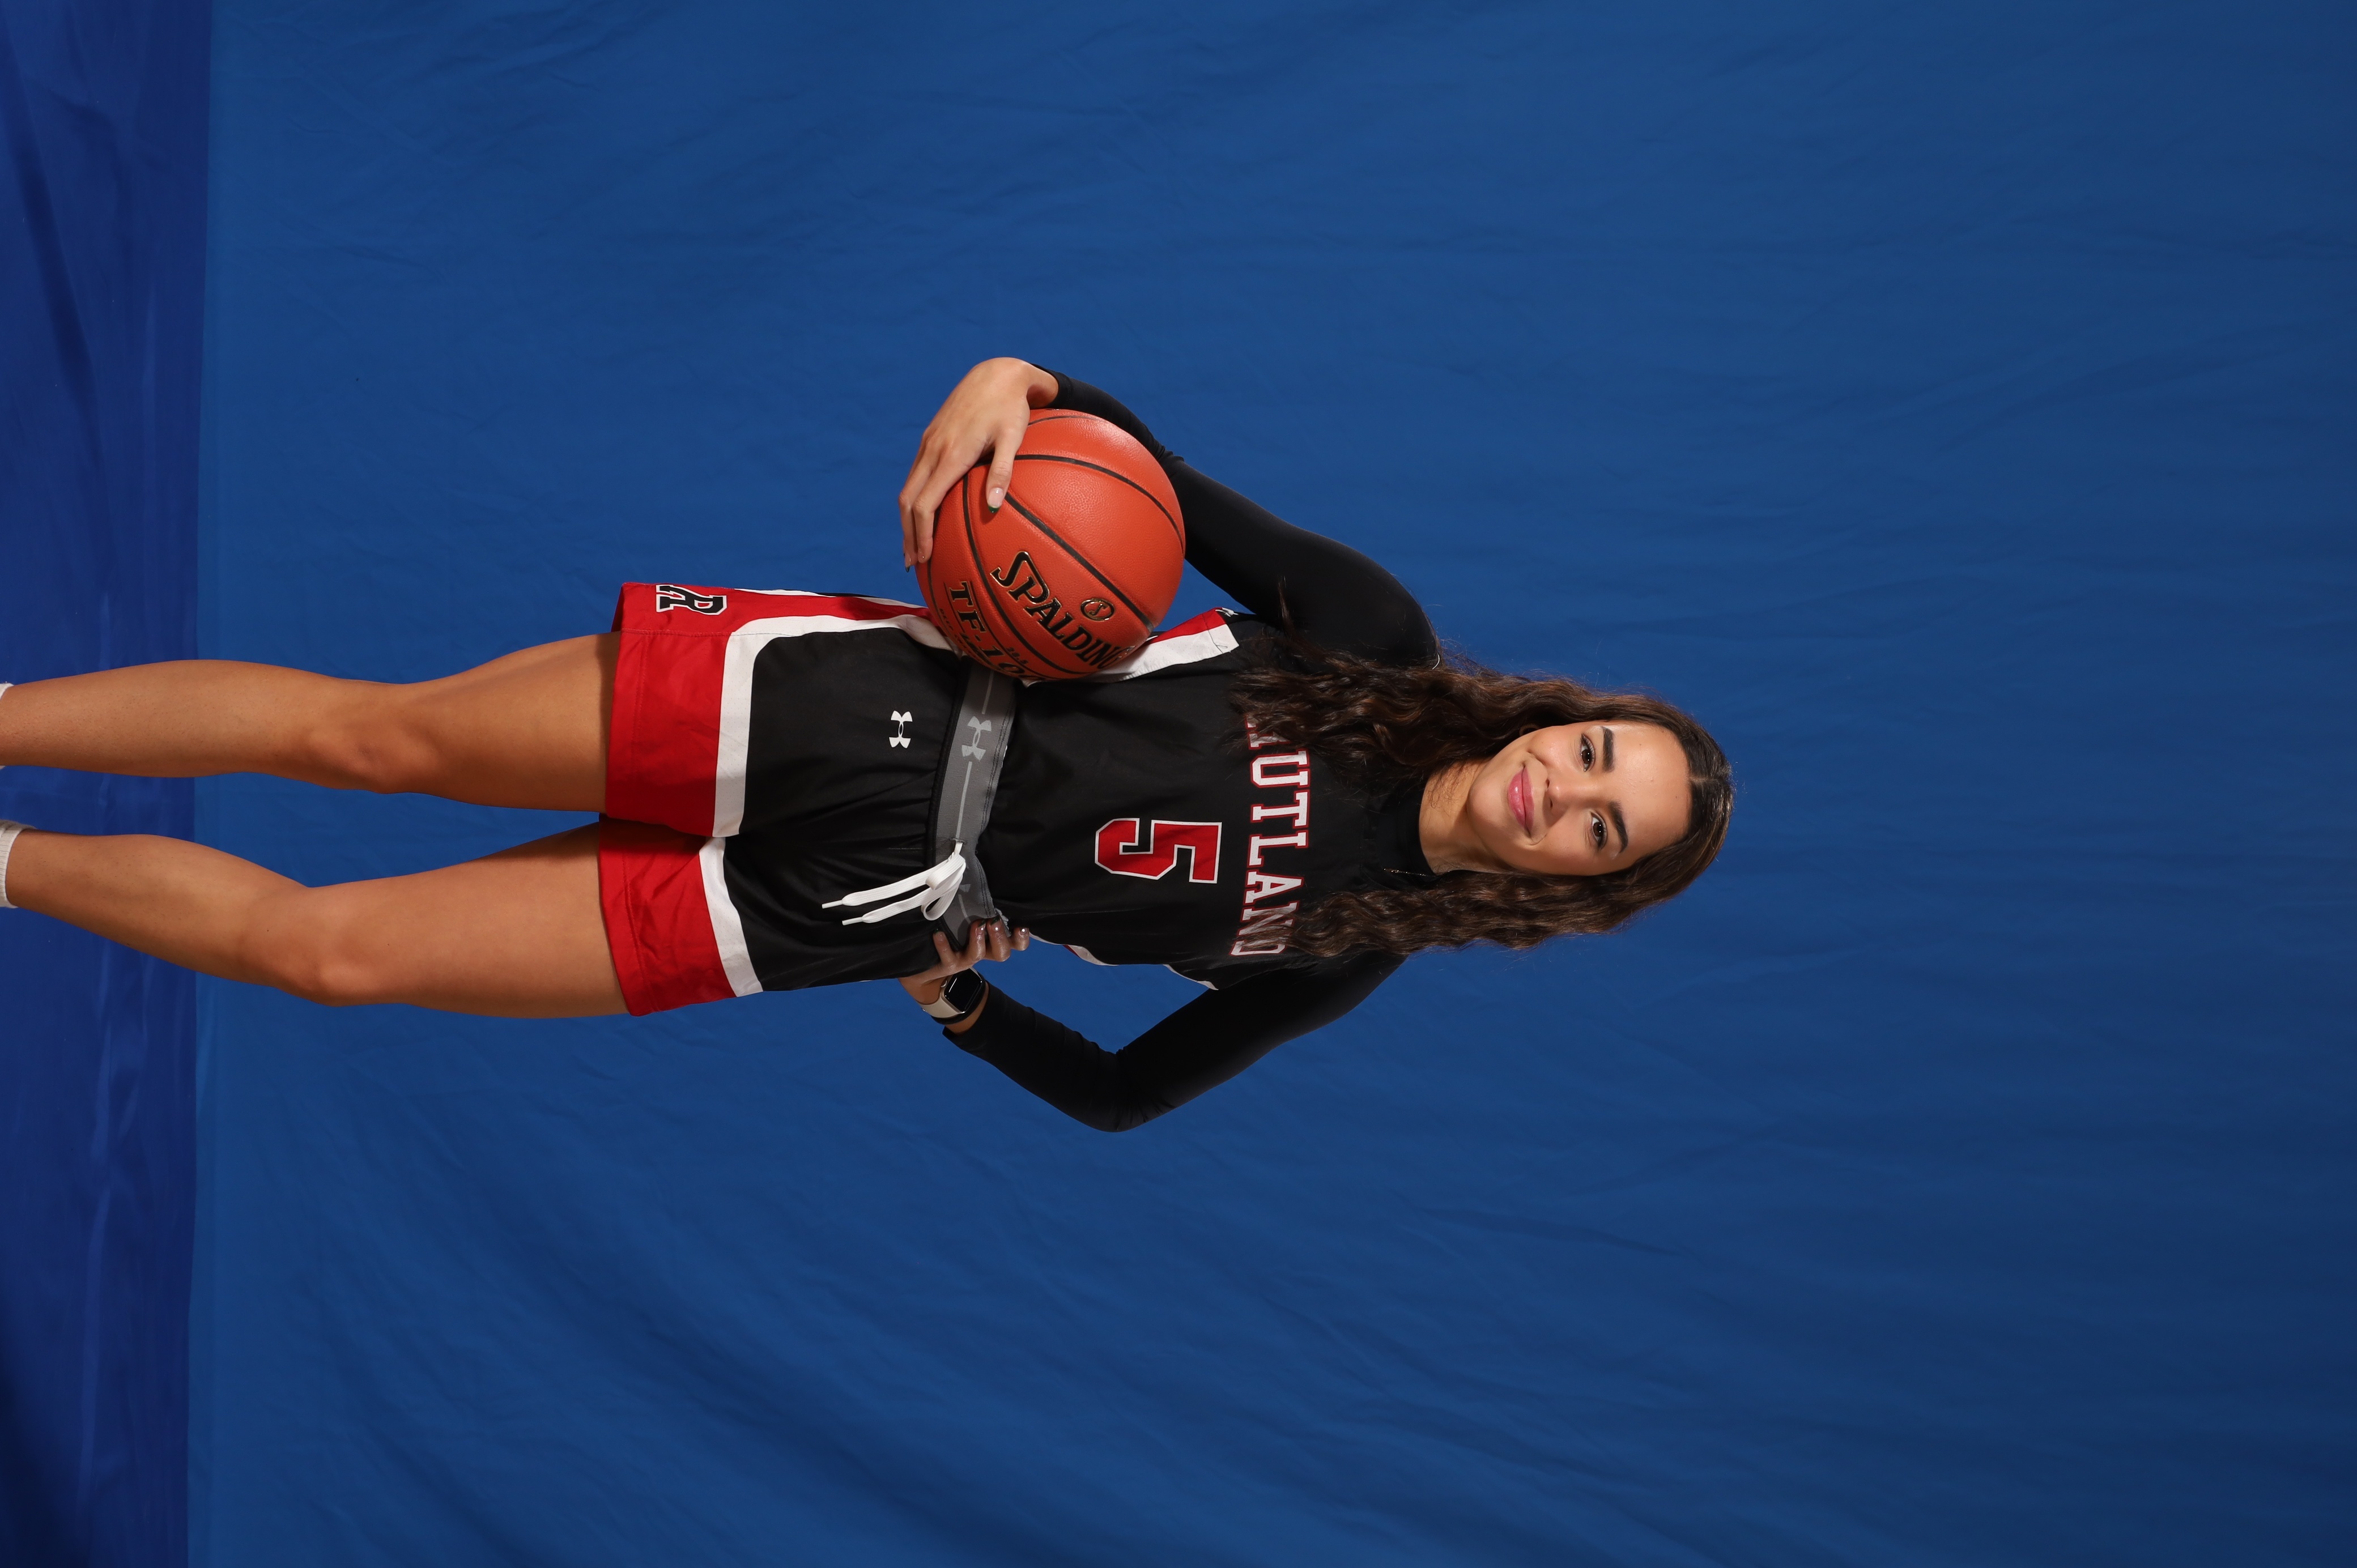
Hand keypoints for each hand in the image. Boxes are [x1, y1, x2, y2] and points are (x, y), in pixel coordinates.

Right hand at [897, 358, 1058, 567]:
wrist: (995, 374)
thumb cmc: (1011, 408)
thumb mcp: (1014, 438)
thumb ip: (1004, 472)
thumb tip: (993, 507)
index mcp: (950, 454)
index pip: (924, 503)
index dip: (921, 534)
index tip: (924, 558)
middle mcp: (932, 450)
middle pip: (907, 501)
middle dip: (908, 535)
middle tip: (913, 564)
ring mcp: (928, 444)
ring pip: (908, 489)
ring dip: (908, 520)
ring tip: (915, 547)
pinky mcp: (930, 440)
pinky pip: (915, 476)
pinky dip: (914, 501)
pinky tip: (924, 515)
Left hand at [897, 918, 1030, 1031]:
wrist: (926, 968)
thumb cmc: (950, 937)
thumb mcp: (967, 920)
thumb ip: (979, 907)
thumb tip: (981, 879)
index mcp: (991, 942)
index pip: (1015, 944)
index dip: (1022, 938)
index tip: (1021, 925)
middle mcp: (982, 952)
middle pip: (1002, 953)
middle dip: (1000, 938)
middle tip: (993, 922)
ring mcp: (964, 960)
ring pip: (978, 955)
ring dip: (978, 940)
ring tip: (976, 925)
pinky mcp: (947, 965)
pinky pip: (948, 957)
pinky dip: (944, 945)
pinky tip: (938, 934)